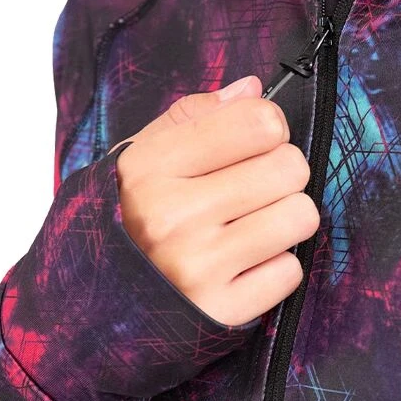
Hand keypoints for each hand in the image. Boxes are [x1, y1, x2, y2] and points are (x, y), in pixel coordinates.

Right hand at [109, 76, 317, 326]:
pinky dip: (274, 269)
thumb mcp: (143, 159)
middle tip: (250, 193)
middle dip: (279, 176)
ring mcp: (198, 267)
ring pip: (301, 215)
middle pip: (290, 166)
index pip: (258, 121)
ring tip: (249, 228)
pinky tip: (242, 268)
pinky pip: (291, 270)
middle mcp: (173, 216)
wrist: (99, 306)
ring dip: (284, 221)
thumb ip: (195, 116)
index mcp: (151, 168)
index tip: (251, 145)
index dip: (266, 129)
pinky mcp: (222, 310)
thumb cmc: (131, 221)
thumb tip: (251, 89)